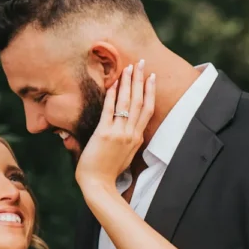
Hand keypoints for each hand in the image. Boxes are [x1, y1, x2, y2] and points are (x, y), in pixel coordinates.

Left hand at [73, 62, 155, 193]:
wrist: (98, 185)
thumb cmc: (108, 173)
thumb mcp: (125, 156)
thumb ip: (128, 142)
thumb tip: (129, 132)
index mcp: (137, 138)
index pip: (147, 109)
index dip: (149, 91)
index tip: (150, 76)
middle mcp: (131, 134)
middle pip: (139, 101)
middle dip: (140, 80)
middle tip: (141, 63)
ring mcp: (119, 133)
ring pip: (127, 103)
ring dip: (128, 83)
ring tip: (129, 67)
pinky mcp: (105, 134)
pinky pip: (109, 110)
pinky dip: (112, 96)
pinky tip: (113, 83)